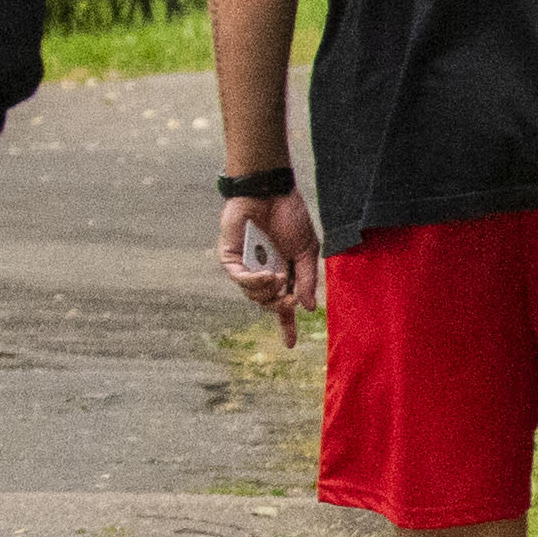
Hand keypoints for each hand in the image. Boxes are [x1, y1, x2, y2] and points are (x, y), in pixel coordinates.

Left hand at [218, 174, 321, 339]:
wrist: (270, 192)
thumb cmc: (290, 217)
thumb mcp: (307, 251)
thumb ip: (306, 279)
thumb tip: (307, 308)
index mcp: (284, 272)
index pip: (283, 305)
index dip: (286, 325)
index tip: (289, 345)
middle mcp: (264, 272)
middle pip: (268, 304)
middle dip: (280, 306)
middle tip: (288, 300)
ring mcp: (246, 265)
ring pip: (253, 295)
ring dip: (267, 292)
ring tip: (278, 276)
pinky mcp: (230, 257)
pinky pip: (239, 279)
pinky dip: (253, 282)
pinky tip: (266, 275)